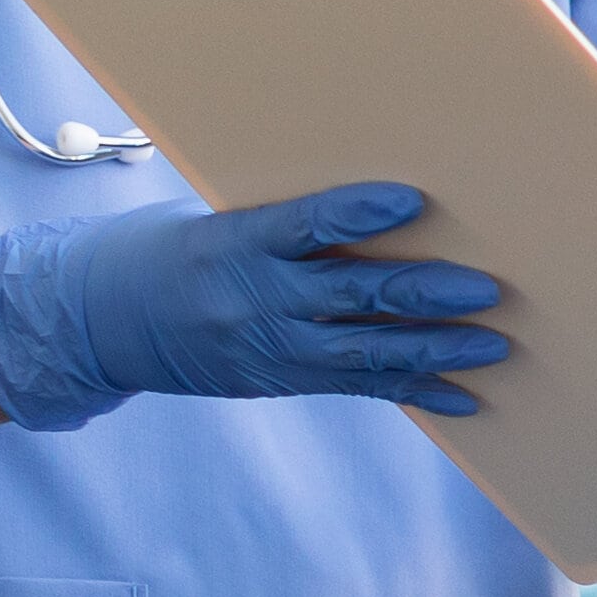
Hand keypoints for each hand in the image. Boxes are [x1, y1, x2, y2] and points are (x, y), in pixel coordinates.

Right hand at [0, 183, 512, 428]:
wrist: (102, 321)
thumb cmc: (171, 249)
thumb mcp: (217, 219)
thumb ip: (288, 223)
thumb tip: (379, 208)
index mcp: (237, 242)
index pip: (304, 224)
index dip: (358, 213)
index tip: (411, 200)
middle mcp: (256, 299)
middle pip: (351, 293)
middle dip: (424, 292)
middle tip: (486, 288)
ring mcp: (270, 346)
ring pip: (365, 349)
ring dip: (434, 348)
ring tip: (493, 344)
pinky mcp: (280, 378)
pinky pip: (357, 386)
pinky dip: (413, 389)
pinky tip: (462, 396)